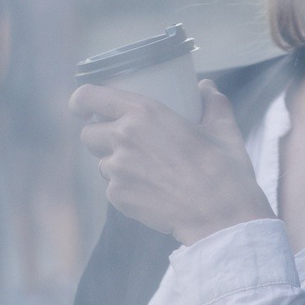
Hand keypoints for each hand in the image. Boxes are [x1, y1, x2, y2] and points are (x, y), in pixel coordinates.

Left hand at [69, 80, 273, 243]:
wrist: (220, 216)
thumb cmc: (223, 170)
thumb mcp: (223, 129)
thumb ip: (213, 103)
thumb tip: (206, 87)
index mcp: (144, 112)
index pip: (89, 97)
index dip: (80, 101)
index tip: (83, 107)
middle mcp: (123, 138)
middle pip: (88, 134)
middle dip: (100, 136)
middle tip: (123, 142)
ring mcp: (118, 170)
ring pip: (102, 163)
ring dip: (116, 164)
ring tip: (145, 171)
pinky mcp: (118, 197)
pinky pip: (112, 189)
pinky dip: (126, 189)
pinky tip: (151, 192)